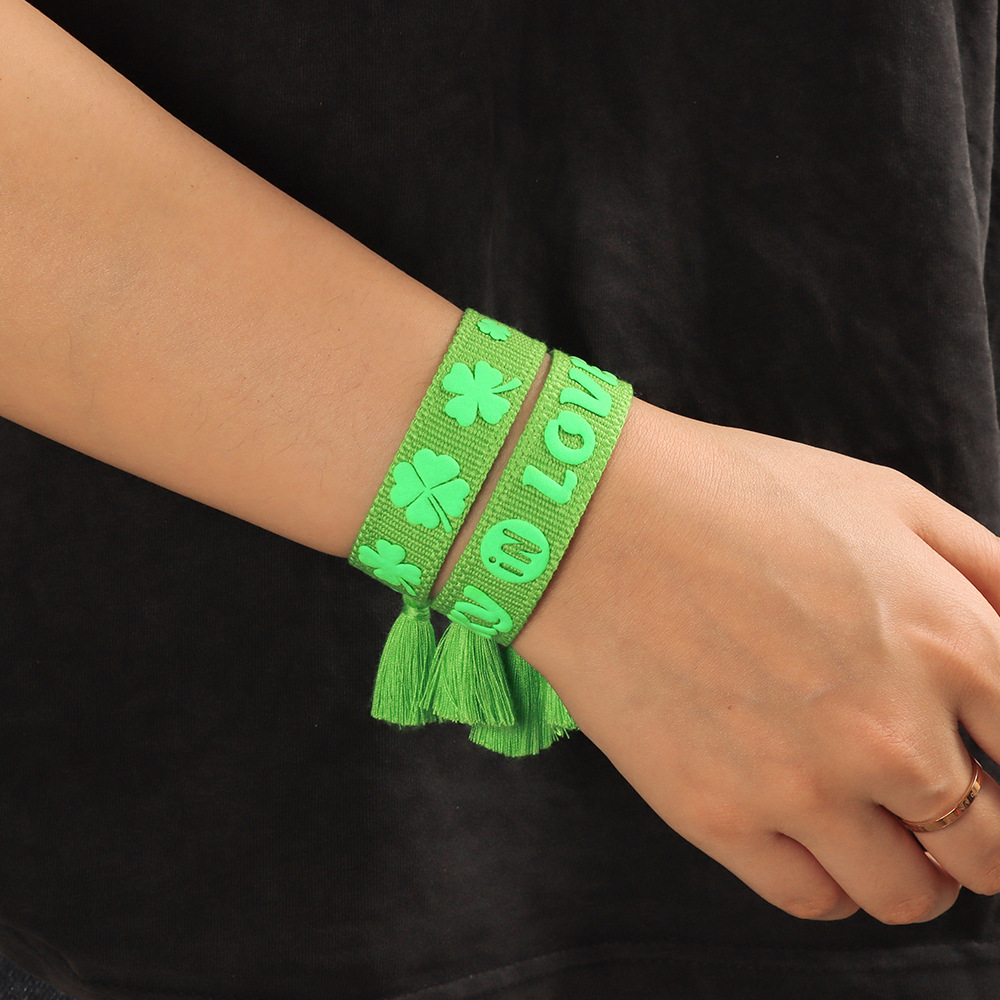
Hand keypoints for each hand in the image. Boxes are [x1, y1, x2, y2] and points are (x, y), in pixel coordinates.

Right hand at [515, 398, 999, 922]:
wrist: (595, 519)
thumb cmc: (736, 494)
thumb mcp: (888, 500)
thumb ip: (990, 576)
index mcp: (952, 643)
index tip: (987, 757)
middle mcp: (892, 733)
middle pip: (992, 848)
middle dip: (980, 828)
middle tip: (940, 796)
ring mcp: (802, 786)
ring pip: (910, 894)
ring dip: (913, 867)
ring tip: (878, 822)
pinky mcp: (719, 817)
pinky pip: (816, 899)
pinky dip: (832, 878)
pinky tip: (810, 828)